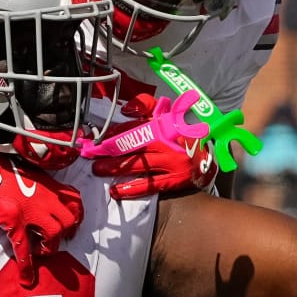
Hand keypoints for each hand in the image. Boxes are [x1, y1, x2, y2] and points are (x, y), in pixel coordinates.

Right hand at [0, 149, 83, 285]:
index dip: (77, 216)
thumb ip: (37, 185)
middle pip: (68, 220)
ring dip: (50, 248)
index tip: (73, 225)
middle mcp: (44, 197)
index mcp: (47, 184)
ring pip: (54, 234)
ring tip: (40, 252)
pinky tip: (27, 278)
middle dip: (65, 235)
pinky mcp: (14, 220)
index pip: (74, 200)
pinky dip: (27, 266)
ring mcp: (30, 210)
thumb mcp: (25, 172)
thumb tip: (39, 198)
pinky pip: (24, 248)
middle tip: (55, 241)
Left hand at [91, 118, 218, 198]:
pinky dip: (131, 188)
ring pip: (138, 164)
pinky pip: (149, 185)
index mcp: (165, 124)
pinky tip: (116, 191)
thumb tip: (126, 109)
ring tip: (97, 169)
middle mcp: (168, 141)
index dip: (113, 132)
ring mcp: (171, 162)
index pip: (135, 125)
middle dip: (108, 149)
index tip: (95, 138)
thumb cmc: (181, 137)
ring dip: (115, 167)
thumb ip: (148, 106)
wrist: (206, 161)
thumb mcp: (169, 115)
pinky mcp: (174, 181)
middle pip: (132, 143)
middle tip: (89, 154)